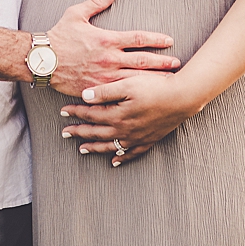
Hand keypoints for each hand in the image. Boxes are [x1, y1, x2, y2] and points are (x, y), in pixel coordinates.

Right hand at [44, 0, 180, 98]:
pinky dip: (134, 95)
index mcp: (107, 39)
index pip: (138, 38)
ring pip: (135, 80)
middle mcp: (109, 58)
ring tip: (169, 83)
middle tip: (177, 64)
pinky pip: (120, 94)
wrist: (43, 60)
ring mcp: (104, 76)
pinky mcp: (98, 90)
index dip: (156, 39)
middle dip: (162, 62)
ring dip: (153, 81)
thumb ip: (97, 1)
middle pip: (142, 61)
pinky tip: (144, 98)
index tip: (169, 40)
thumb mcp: (77, 13)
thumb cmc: (60, 35)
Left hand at [59, 70, 194, 164]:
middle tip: (64, 133)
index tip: (63, 111)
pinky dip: (121, 158)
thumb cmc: (155, 87)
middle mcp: (124, 130)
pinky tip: (114, 162)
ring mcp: (136, 138)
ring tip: (82, 149)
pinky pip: (131, 153)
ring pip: (110, 146)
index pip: (90, 114)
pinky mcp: (148, 140)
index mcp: (117, 115)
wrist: (181, 98)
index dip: (75, 112)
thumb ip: (106, 91)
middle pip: (96, 133)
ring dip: (95, 147)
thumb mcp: (128, 83)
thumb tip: (85, 96)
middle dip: (79, 132)